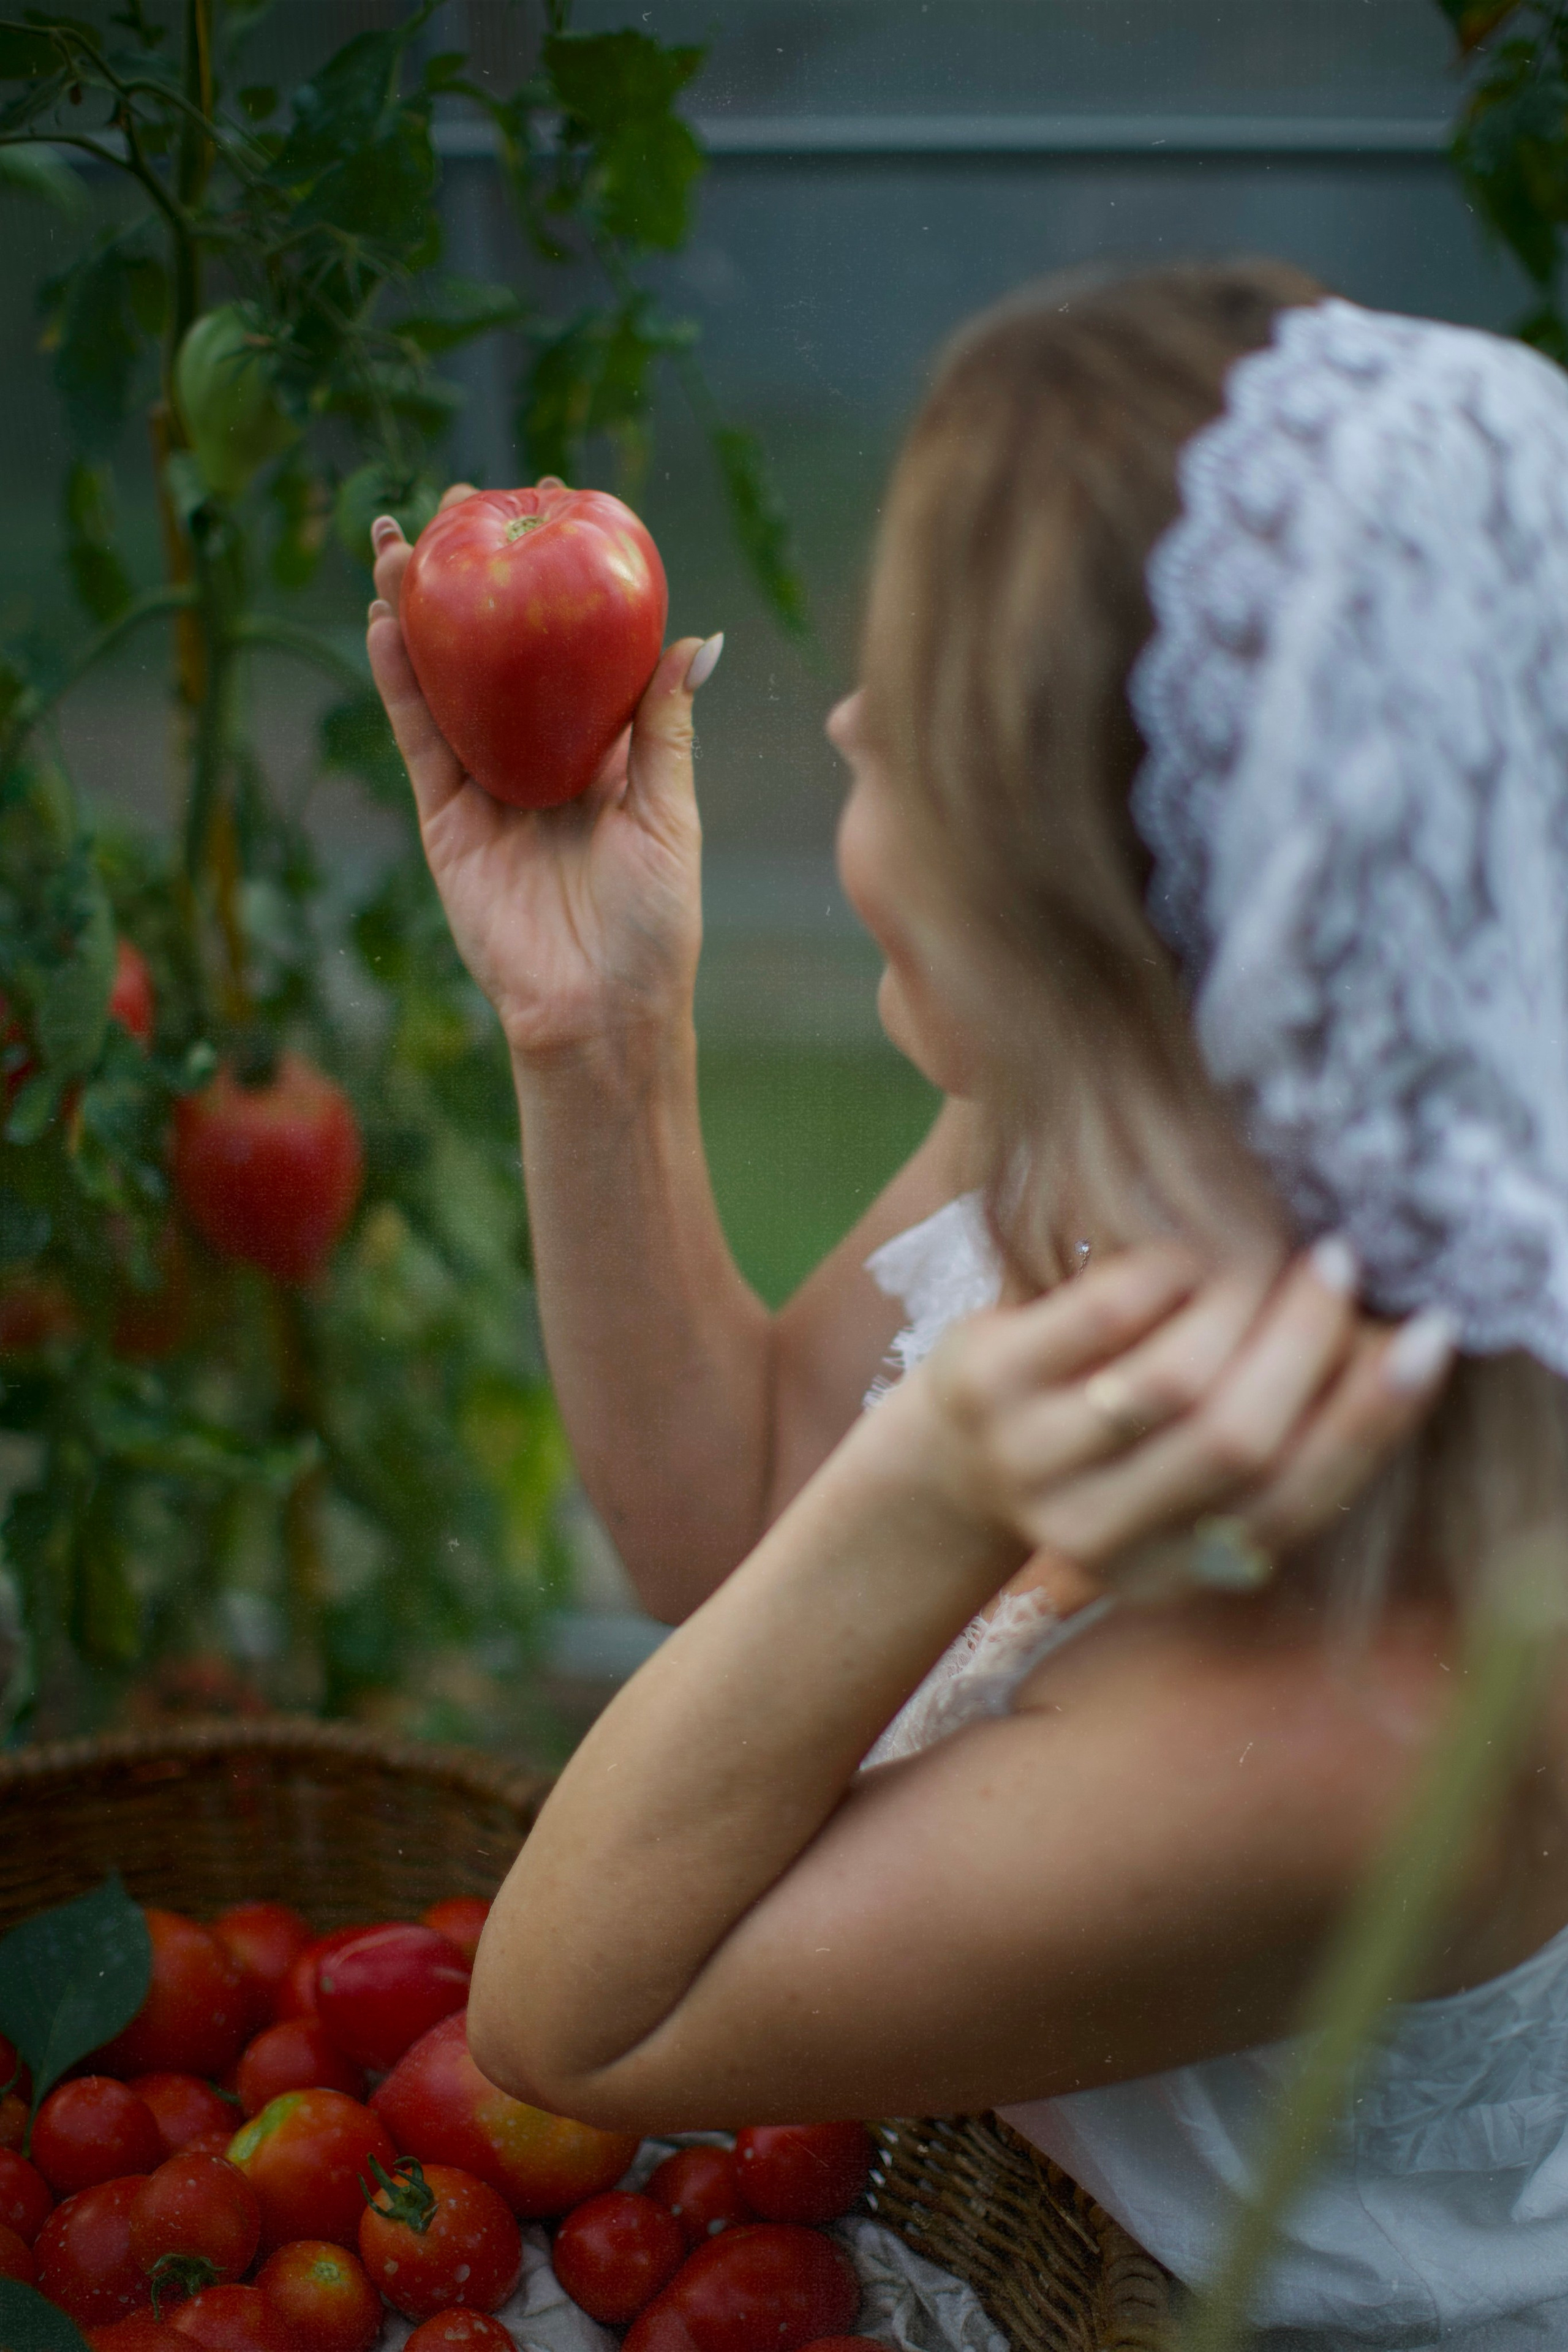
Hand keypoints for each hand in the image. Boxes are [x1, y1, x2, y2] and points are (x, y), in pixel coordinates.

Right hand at [365, 485, 718, 1065]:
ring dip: (420, 612)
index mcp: (605, 755)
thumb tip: (695, 641)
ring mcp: (486, 785)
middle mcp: (540, 759)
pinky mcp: (445, 819)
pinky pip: (417, 737)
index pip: (576, 648)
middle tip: (461, 503)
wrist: (599, 1012)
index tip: (555, 505)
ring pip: (446, 682)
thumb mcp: (671, 817)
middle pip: (499, 650)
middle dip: (477, 577)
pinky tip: (384, 621)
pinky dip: (398, 680)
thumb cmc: (654, 926)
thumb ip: (664, 729)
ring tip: (401, 542)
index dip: (561, 581)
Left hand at [906, 1239, 1453, 1584]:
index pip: (1295, 1499)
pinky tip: (1190, 1256)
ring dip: (1242, 1306)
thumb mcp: (1179, 1475)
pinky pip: (1099, 1319)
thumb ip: (1273, 1433)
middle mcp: (1103, 1536)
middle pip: (1238, 1441)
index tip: (1428, 1336)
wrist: (945, 1460)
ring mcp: (1034, 1464)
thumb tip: (1398, 1345)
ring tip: (1274, 1252)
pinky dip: (1163, 1276)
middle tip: (1342, 1266)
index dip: (1371, 1418)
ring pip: (1172, 1385)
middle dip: (1308, 1345)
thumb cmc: (1100, 1450)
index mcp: (1173, 1572)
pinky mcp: (988, 1387)